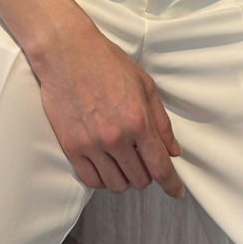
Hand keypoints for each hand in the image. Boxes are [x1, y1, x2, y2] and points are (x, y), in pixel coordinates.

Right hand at [35, 25, 185, 198]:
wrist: (66, 52)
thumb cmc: (106, 61)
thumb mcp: (144, 84)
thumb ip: (161, 120)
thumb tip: (173, 150)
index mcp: (138, 120)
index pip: (160, 167)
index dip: (172, 184)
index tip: (176, 191)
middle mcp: (116, 137)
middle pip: (139, 179)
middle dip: (146, 174)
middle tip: (143, 159)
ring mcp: (91, 144)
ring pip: (115, 185)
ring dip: (125, 178)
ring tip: (124, 161)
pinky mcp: (71, 146)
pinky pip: (90, 180)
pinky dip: (102, 178)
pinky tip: (105, 164)